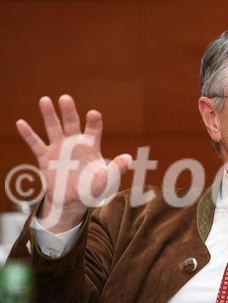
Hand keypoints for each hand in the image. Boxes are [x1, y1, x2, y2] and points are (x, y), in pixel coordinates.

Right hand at [16, 95, 131, 231]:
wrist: (73, 200)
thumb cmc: (93, 187)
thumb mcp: (107, 180)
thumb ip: (116, 169)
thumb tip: (128, 158)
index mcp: (91, 145)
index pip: (93, 129)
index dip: (94, 122)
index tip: (93, 114)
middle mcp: (74, 143)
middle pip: (72, 123)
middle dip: (69, 111)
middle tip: (66, 98)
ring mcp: (59, 148)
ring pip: (53, 128)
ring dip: (49, 115)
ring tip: (45, 100)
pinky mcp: (45, 158)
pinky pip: (36, 144)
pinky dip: (28, 134)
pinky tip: (21, 123)